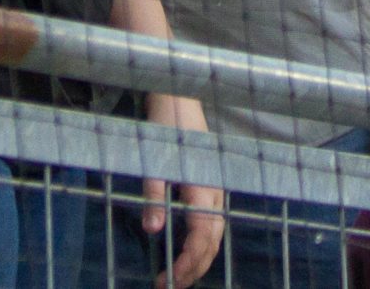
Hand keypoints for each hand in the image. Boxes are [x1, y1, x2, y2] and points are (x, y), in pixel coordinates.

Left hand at [139, 91, 226, 288]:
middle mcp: (215, 192)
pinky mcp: (211, 186)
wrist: (179, 99)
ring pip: (215, 234)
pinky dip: (203, 244)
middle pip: (212, 241)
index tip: (168, 279)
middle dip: (194, 268)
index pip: (201, 236)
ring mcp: (216, 189)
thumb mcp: (154, 160)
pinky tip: (188, 251)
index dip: (187, 262)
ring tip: (179, 277)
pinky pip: (213, 223)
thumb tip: (153, 230)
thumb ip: (154, 195)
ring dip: (200, 259)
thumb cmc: (165, 127)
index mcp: (203, 187)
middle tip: (169, 286)